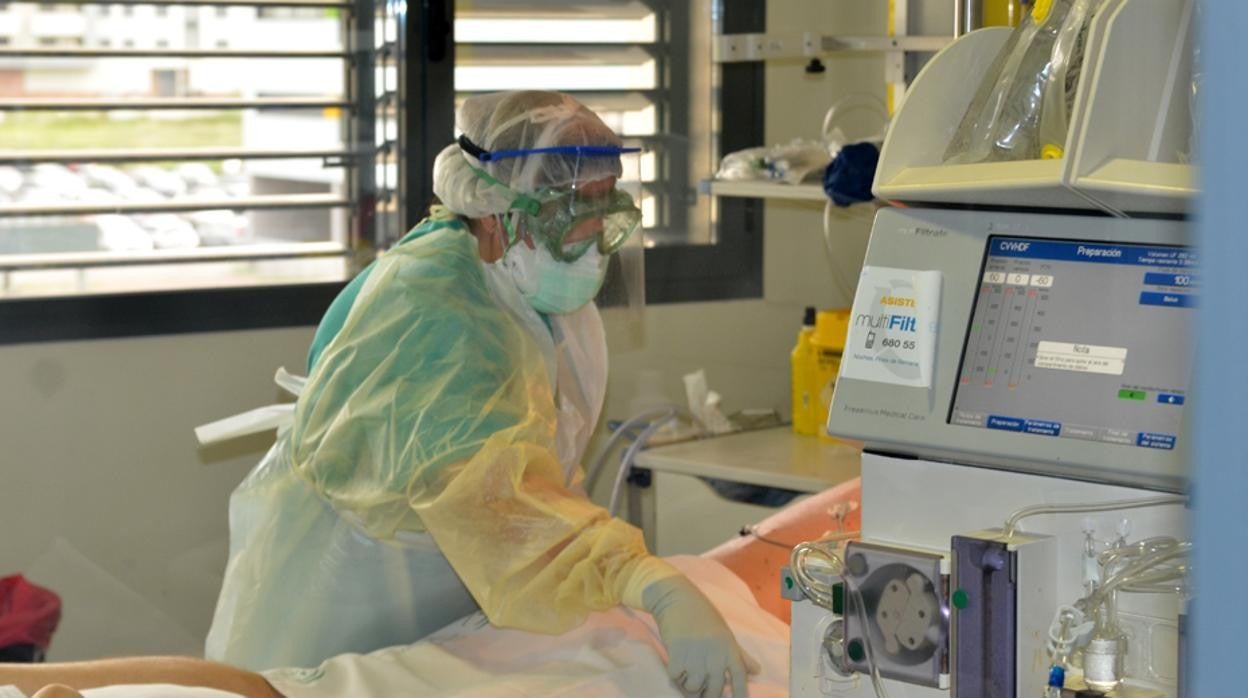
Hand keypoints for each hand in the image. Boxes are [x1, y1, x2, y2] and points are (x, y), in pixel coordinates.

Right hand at [641, 575, 759, 695]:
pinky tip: (675, 667)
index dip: (740, 694)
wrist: (678, 598)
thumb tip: (757, 670)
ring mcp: (696, 654)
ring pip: (693, 686)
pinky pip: (676, 677)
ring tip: (686, 677)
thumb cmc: (703, 616)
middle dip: (706, 695)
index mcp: (729, 648)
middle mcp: (715, 653)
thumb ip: (740, 655)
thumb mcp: (725, 634)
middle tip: (700, 692)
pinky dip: (674, 676)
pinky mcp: (677, 652)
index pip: (740, 678)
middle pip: (714, 689)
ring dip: (688, 686)